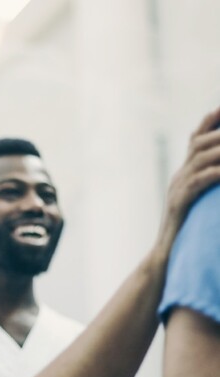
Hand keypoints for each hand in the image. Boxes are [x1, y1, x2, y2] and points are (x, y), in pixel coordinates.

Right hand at [157, 107, 219, 255]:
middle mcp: (178, 176)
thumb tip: (215, 169)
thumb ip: (205, 182)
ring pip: (200, 158)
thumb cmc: (184, 229)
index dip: (210, 120)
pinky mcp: (179, 203)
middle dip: (219, 132)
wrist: (165, 253)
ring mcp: (176, 188)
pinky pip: (199, 181)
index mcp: (183, 173)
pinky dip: (215, 173)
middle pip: (198, 142)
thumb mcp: (196, 200)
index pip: (195, 138)